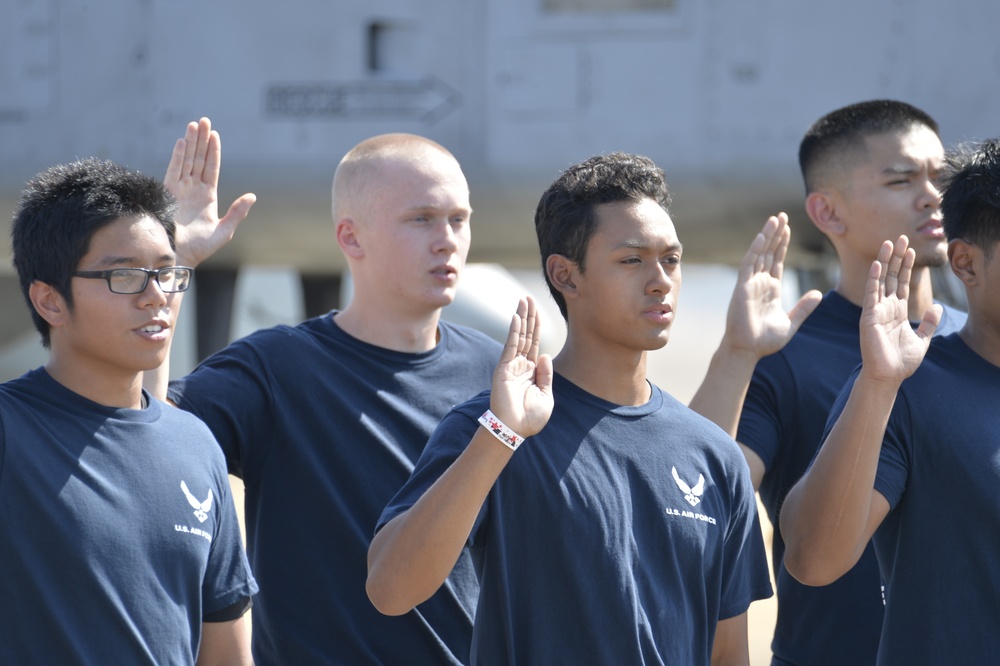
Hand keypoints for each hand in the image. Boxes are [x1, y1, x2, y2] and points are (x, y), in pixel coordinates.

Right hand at [163, 117, 255, 266]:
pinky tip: (181, 142)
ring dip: (190, 143)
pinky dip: (177, 156)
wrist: (178, 258)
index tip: (215, 134)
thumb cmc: (200, 249)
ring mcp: (180, 190)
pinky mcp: (168, 194)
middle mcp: (193, 190)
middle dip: (202, 140)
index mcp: (207, 197)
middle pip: (198, 159)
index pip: (211, 168)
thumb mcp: (224, 231)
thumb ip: (237, 213)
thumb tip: (252, 196)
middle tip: (205, 120)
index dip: (213, 151)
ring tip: (194, 125)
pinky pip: (173, 171)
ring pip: (186, 161)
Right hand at [489, 296, 553, 438]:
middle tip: (529, 297)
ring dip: (521, 318)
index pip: (535, 344)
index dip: (536, 327)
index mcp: (532, 372)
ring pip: (518, 336)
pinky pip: (510, 346)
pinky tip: (517, 317)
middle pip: (526, 335)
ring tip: (523, 300)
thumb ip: (546, 375)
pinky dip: (514, 331)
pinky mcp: (503, 368)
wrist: (514, 430)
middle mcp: (520, 365)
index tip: (538, 310)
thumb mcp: (546, 396)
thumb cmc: (530, 418)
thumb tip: (545, 353)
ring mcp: (511, 366)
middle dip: (529, 316)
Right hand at [721, 212, 821, 358]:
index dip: (782, 245)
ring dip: (767, 236)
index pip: (777, 261)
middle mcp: (760, 283)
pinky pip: (749, 264)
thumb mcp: (791, 323)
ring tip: (775, 219)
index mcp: (771, 290)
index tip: (788, 229)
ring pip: (760, 254)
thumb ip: (803, 308)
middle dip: (776, 234)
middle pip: (769, 253)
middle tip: (782, 216)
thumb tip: (818, 294)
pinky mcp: (742, 288)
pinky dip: (755, 250)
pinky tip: (763, 236)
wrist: (748, 351)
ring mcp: (750, 284)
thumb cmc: (765, 341)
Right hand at [859, 235, 940, 382]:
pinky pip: (871, 294)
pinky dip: (874, 278)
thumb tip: (938, 307)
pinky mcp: (869, 316)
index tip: (910, 249)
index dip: (906, 266)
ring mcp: (876, 310)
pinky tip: (878, 264)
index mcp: (897, 311)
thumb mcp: (923, 339)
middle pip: (892, 276)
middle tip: (900, 237)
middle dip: (897, 257)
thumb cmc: (902, 361)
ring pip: (881, 280)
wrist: (889, 376)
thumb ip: (929, 323)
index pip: (902, 283)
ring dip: (885, 261)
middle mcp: (886, 307)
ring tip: (889, 243)